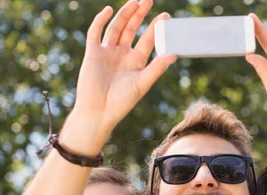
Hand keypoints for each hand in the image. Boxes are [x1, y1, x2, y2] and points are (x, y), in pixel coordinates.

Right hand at [72, 0, 175, 135]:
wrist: (99, 111)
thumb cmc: (122, 102)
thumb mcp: (142, 83)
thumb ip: (157, 68)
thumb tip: (174, 55)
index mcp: (136, 62)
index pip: (148, 40)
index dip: (156, 28)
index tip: (166, 16)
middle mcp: (122, 54)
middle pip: (131, 29)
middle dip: (139, 15)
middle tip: (148, 1)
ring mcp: (107, 52)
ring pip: (116, 28)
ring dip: (124, 14)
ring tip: (134, 2)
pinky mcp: (92, 53)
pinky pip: (95, 33)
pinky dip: (100, 21)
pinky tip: (109, 11)